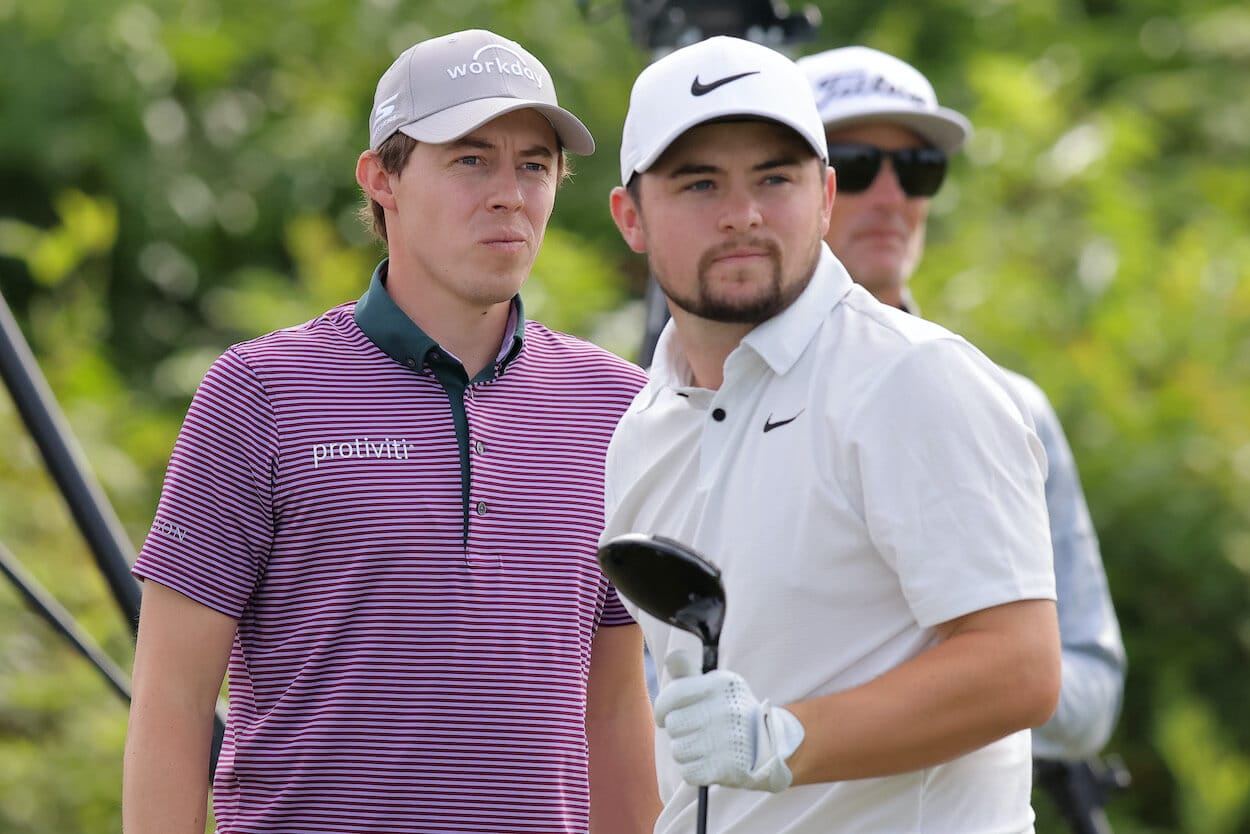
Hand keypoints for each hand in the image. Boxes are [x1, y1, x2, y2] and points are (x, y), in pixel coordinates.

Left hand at [652, 649, 804, 791]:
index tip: (664, 716)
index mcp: (722, 684)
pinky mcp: (728, 768)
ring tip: (705, 746)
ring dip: (686, 751)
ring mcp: (729, 740)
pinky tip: (709, 762)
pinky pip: (688, 772)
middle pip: (673, 724)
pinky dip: (694, 770)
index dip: (662, 708)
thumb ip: (689, 672)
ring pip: (678, 750)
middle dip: (679, 730)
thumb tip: (671, 656)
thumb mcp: (716, 685)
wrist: (768, 747)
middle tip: (697, 730)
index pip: (673, 695)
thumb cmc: (730, 711)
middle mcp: (727, 710)